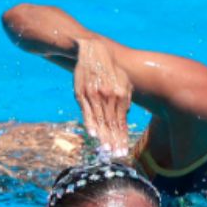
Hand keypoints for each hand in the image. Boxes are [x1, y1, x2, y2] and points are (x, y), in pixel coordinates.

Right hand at [74, 38, 132, 158]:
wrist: (93, 51)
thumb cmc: (111, 68)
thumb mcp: (124, 80)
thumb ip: (126, 98)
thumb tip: (126, 114)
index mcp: (120, 93)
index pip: (121, 121)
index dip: (122, 137)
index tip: (123, 150)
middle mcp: (108, 95)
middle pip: (111, 123)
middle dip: (114, 141)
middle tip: (116, 155)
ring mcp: (93, 95)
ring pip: (99, 120)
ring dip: (103, 136)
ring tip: (106, 150)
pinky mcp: (81, 94)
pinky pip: (86, 112)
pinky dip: (90, 123)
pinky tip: (93, 134)